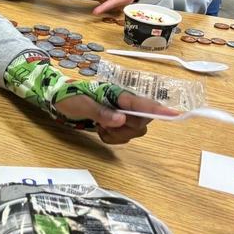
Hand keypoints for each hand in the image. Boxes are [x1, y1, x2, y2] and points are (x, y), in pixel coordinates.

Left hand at [54, 91, 176, 144]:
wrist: (58, 101)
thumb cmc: (69, 98)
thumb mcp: (80, 104)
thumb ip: (100, 111)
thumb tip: (121, 120)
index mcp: (117, 95)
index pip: (141, 103)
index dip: (158, 110)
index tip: (175, 115)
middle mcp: (124, 105)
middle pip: (142, 122)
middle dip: (126, 129)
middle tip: (104, 126)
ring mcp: (122, 114)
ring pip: (135, 131)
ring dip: (118, 135)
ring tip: (100, 127)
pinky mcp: (117, 124)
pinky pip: (125, 137)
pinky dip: (113, 138)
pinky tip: (101, 131)